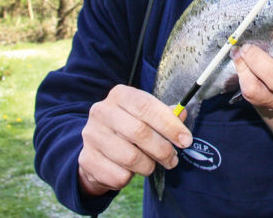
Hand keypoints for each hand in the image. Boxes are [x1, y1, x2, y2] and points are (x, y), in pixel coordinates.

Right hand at [77, 84, 191, 195]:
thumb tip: (182, 114)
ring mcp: (91, 135)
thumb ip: (165, 114)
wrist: (97, 147)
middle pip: (140, 132)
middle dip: (163, 150)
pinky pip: (118, 175)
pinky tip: (130, 171)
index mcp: (120, 95)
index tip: (186, 140)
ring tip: (152, 165)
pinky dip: (130, 178)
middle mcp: (102, 111)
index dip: (170, 125)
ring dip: (148, 166)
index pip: (147, 106)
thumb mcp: (146, 115)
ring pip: (130, 157)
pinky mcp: (86, 159)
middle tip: (173, 159)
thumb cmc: (129, 127)